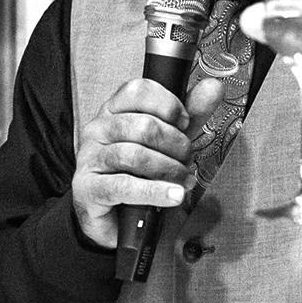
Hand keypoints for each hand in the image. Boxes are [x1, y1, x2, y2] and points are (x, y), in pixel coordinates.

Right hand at [72, 76, 222, 248]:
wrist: (113, 215)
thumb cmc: (138, 172)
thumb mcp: (168, 139)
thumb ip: (190, 114)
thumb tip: (213, 87)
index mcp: (114, 110)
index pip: (138, 90)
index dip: (168, 105)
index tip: (184, 123)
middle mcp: (98, 129)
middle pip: (142, 125)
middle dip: (176, 145)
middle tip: (187, 159)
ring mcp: (90, 158)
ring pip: (135, 155)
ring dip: (169, 169)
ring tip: (182, 179)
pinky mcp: (88, 188)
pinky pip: (124, 186)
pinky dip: (155, 191)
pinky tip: (173, 195)